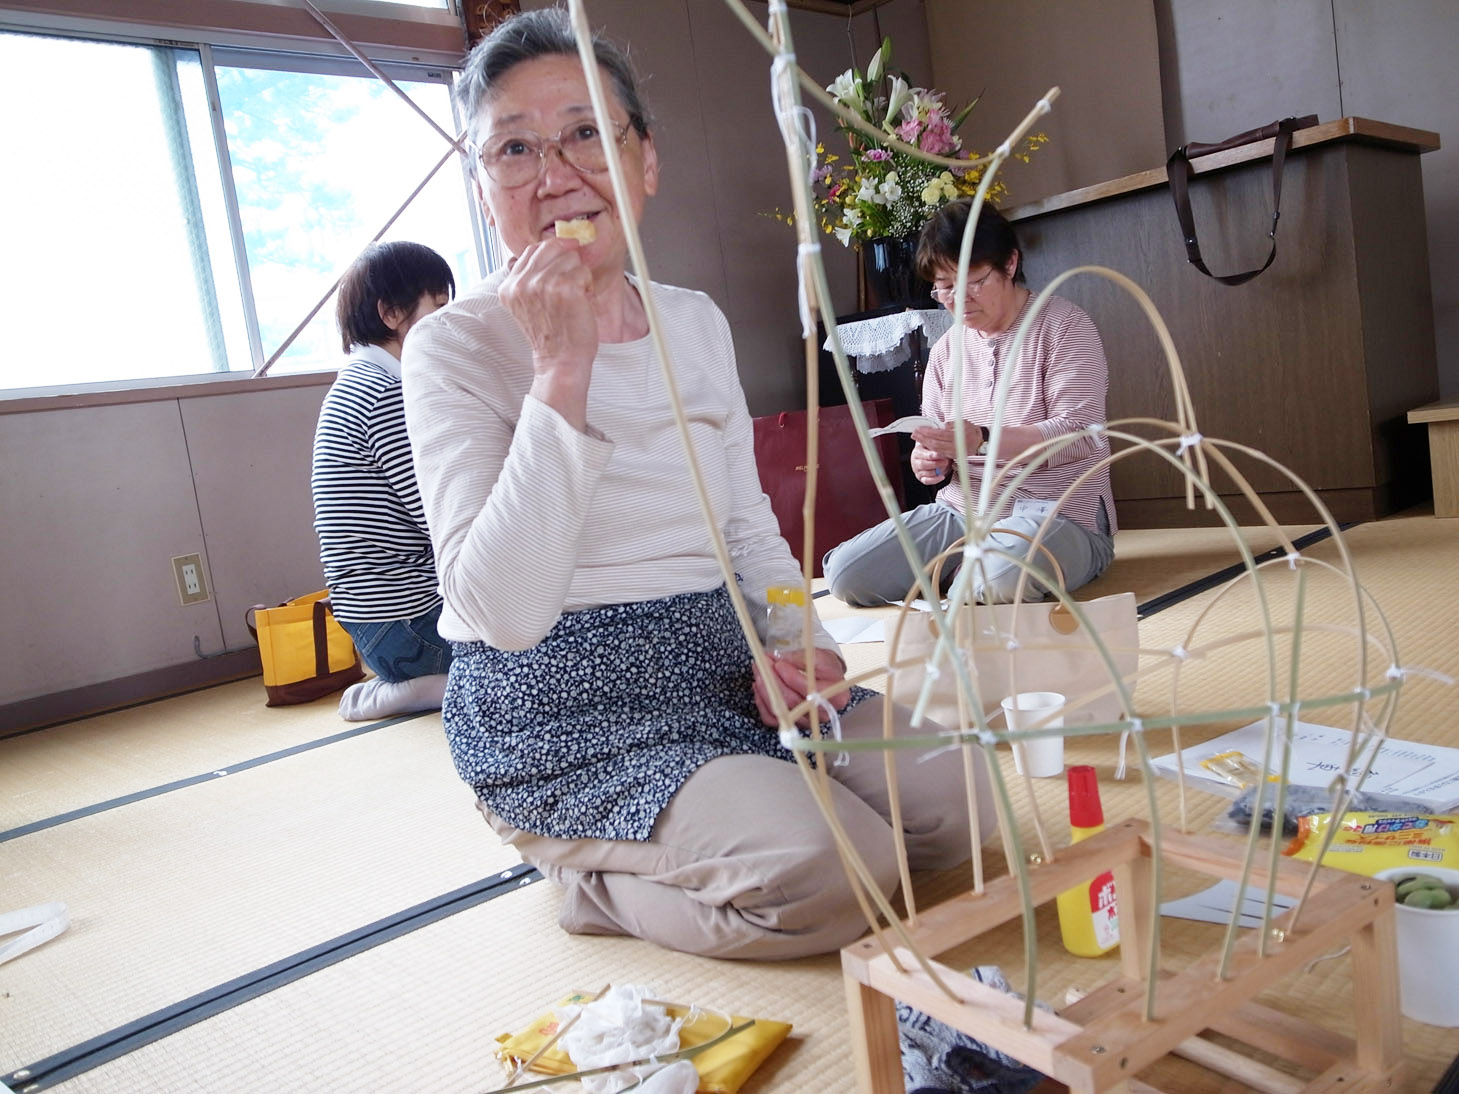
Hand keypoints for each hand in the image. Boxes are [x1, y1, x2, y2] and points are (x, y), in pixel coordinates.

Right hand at [499, 239, 598, 391]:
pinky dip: (588, 286)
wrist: (560, 361)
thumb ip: (530, 278)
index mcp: (509, 286)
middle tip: (569, 289)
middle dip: (567, 264)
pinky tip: (581, 303)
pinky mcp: (565, 287)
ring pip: (571, 258)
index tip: (563, 267)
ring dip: (578, 277)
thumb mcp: (528, 304)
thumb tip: (551, 246)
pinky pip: (584, 271)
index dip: (553, 252)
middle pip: (552, 247)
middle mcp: (522, 283)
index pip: (531, 250)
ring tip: (573, 299)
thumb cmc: (551, 335)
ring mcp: (542, 284)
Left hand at [753, 647, 850, 728]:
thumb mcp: (820, 656)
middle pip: (792, 702)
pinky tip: (758, 687)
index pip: (809, 690)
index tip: (778, 663)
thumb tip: (781, 659)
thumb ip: (801, 658)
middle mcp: (823, 714)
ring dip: (764, 690)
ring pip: (780, 711)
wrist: (826, 678)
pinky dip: (761, 703)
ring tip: (758, 671)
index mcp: (837, 696)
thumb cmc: (825, 667)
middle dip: (773, 682)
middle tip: (762, 664)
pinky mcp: (792, 724)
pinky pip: (772, 719)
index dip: (791, 677)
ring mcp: (806, 722)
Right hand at [910, 441, 950, 484]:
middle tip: (946, 462)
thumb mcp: (932, 446)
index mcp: (917, 452)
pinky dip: (935, 480)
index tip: (943, 455)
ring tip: (945, 467)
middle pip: (924, 464)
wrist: (928, 457)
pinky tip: (942, 476)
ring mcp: (917, 471)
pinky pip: (927, 481)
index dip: (935, 456)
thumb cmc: (931, 450)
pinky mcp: (921, 478)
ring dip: (937, 471)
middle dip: (936, 464)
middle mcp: (915, 462)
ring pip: (927, 473)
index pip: (926, 455)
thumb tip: (943, 448)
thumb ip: (935, 447)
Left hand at [912, 421, 981, 461]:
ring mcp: (953, 453)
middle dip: (923, 438)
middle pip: (935, 443)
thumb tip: (941, 425)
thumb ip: (951, 424)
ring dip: (925, 444)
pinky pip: (939, 453)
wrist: (980, 443)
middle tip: (914, 433)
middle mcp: (955, 446)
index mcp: (958, 436)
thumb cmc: (971, 431)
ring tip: (917, 438)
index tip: (919, 428)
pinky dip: (931, 448)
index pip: (939, 435)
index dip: (927, 432)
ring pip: (936, 450)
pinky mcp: (952, 456)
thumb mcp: (963, 423)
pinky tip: (925, 444)